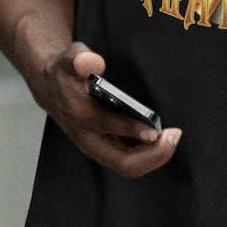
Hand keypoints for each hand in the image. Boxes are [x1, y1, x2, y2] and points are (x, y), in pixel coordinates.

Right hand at [30, 42, 180, 178]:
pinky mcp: (104, 151)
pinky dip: (150, 156)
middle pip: (122, 163)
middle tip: (174, 136)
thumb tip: (95, 63)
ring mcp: (96, 148)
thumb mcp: (68, 59)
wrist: (52, 89)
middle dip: (152, 155)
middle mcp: (87, 138)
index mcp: (78, 115)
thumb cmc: (66, 75)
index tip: (154, 130)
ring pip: (129, 167)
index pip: (107, 126)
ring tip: (173, 138)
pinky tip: (164, 140)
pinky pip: (130, 163)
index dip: (132, 129)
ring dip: (154, 157)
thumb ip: (79, 58)